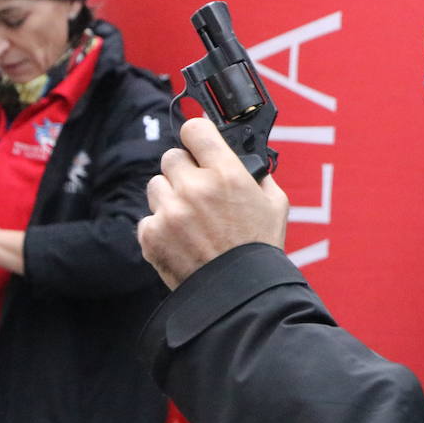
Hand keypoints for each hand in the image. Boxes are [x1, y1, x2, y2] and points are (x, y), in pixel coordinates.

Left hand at [137, 118, 288, 289]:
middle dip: (185, 171)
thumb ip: (257, 174)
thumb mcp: (275, 203)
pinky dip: (161, 227)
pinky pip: (148, 218)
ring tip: (190, 219)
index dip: (196, 135)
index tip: (198, 143)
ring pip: (156, 186)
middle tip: (198, 190)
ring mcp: (170, 211)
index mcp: (227, 173)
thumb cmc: (259, 248)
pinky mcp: (151, 235)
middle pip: (172, 157)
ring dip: (170, 197)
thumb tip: (244, 158)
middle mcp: (195, 187)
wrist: (238, 293)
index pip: (195, 129)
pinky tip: (181, 240)